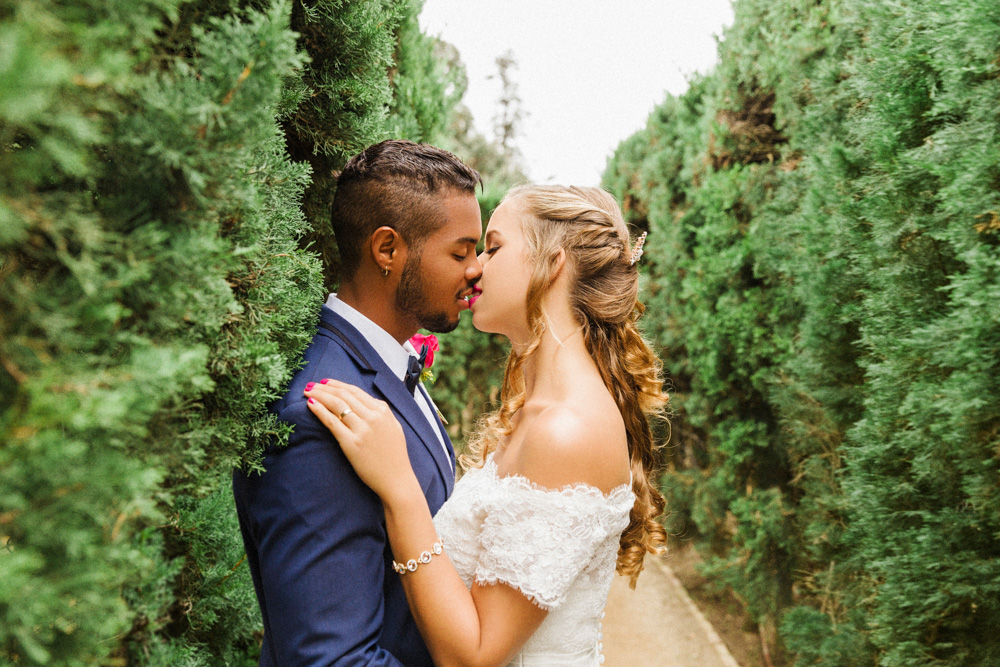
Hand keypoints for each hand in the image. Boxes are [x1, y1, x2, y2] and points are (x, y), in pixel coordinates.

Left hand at [304, 379, 419, 503]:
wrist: (397, 479)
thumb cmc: (395, 456)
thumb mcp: (393, 427)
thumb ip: (381, 413)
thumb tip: (365, 402)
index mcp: (382, 411)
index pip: (355, 391)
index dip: (338, 384)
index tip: (325, 382)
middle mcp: (373, 417)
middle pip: (344, 395)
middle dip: (325, 387)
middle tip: (311, 384)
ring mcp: (362, 430)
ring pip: (336, 405)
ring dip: (319, 395)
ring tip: (307, 391)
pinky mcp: (352, 443)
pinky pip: (332, 422)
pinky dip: (319, 411)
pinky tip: (310, 404)